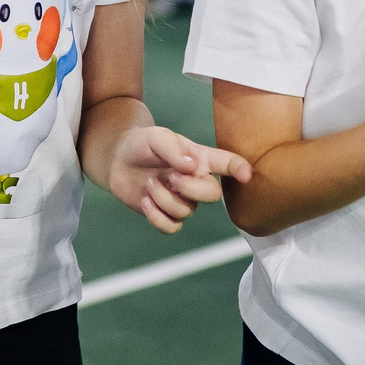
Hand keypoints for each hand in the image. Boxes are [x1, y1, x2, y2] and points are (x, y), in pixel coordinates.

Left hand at [106, 124, 251, 231]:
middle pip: (212, 195)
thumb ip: (174, 149)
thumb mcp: (156, 137)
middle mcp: (196, 181)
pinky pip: (172, 227)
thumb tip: (192, 167)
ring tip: (148, 183)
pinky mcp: (166, 215)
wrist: (118, 160)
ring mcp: (182, 199)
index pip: (227, 164)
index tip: (246, 175)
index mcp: (200, 159)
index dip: (239, 169)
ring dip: (164, 198)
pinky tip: (145, 200)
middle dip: (190, 188)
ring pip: (187, 211)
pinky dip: (156, 217)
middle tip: (169, 176)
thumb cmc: (142, 144)